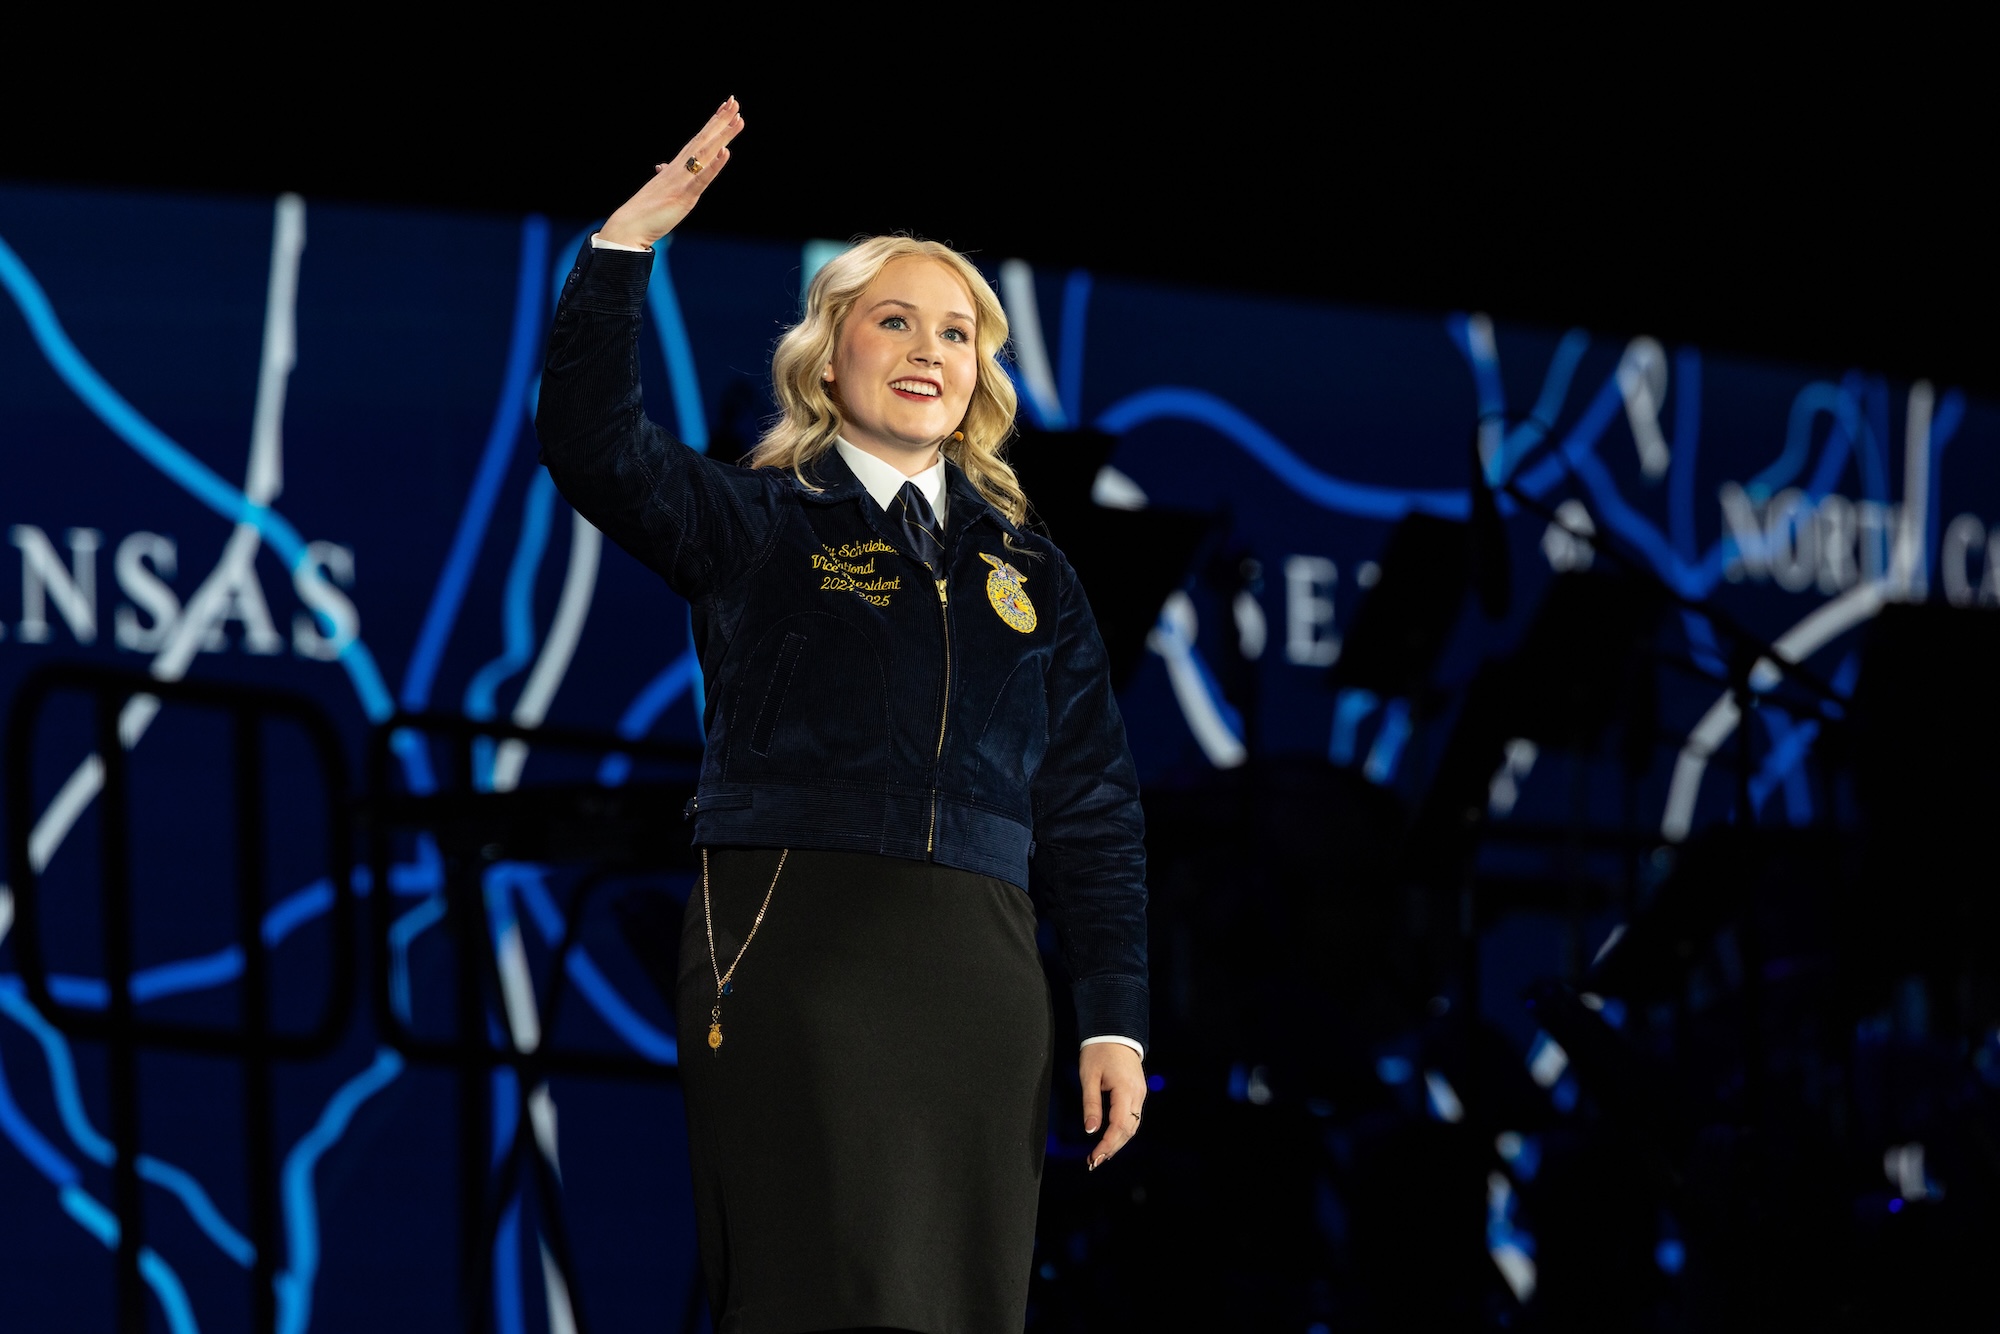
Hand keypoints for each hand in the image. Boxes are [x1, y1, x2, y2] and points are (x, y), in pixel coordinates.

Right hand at [598, 97, 744, 248]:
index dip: (712, 124)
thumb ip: (665, 177)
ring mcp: (682, 180)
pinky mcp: (684, 196)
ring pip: (706, 153)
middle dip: (720, 121)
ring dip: (722, 136)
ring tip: (738, 120)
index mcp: (676, 167)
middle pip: (704, 140)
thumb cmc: (645, 210)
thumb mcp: (660, 189)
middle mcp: (680, 168)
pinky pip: (702, 178)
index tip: (725, 108)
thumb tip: (662, 167)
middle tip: (735, 102)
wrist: (629, 225)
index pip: (698, 140)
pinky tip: (726, 152)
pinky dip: (714, 165)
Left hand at [1079, 1043, 1145, 1169]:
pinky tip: (1110, 1139)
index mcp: (1126, 1090)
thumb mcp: (1089, 1077)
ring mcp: (1140, 1094)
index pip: (1119, 1126)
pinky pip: (1132, 1118)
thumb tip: (1091, 1131)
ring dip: (1117, 1143)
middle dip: (1112, 1149)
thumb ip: (1090, 1105)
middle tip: (1093, 1163)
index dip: (1107, 1145)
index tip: (1093, 1158)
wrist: (1115, 1031)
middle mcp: (1137, 1095)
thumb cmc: (1099, 1051)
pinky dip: (1122, 1132)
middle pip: (1128, 1131)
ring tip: (1100, 1156)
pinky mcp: (1138, 1093)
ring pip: (1132, 1126)